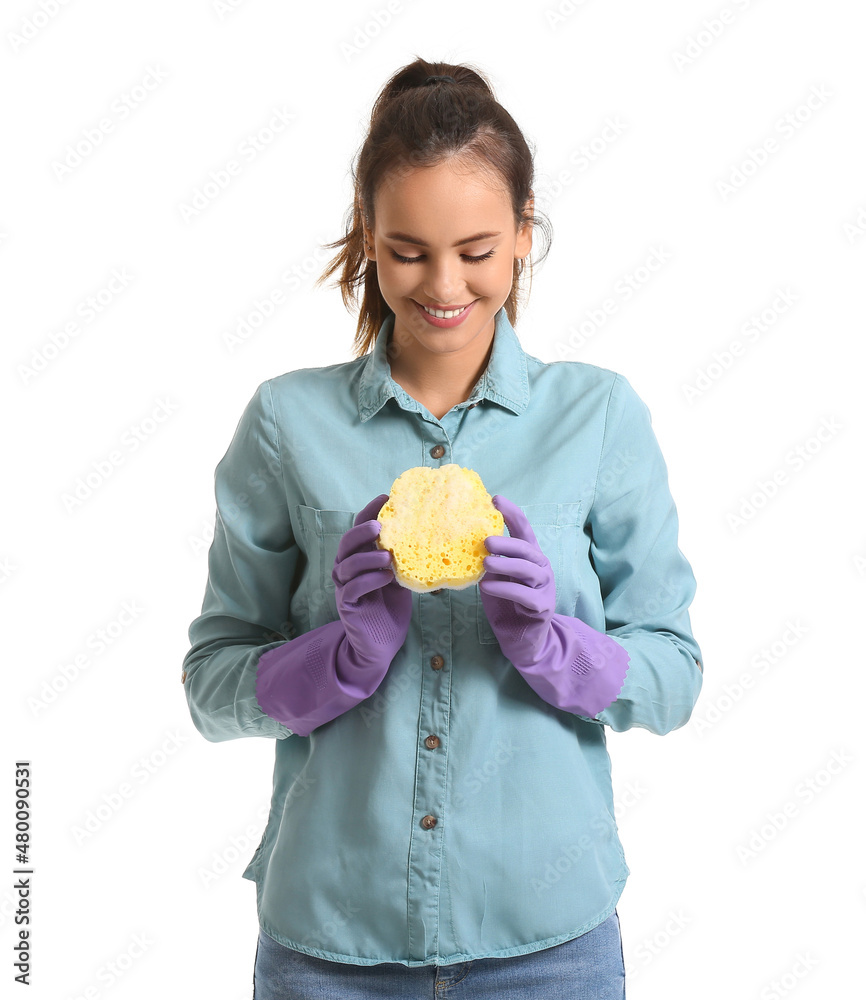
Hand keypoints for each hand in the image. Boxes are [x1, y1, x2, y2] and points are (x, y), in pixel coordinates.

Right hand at [331, 494, 412, 667]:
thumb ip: (404, 557)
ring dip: (367, 557)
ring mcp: (344, 586)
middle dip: (361, 532)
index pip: (360, 528)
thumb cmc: (391, 605)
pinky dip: (369, 581)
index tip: (386, 497)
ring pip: (348, 565)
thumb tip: (431, 532)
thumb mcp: (400, 576)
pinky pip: (353, 588)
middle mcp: (347, 568)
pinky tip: (385, 579)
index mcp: (360, 556)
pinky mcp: (347, 604)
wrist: (381, 643)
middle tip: (379, 525)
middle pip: (348, 543)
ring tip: (387, 556)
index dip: (370, 511)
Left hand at [478, 494, 555, 666]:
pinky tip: (487, 587)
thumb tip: (462, 541)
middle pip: (528, 549)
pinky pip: (525, 595)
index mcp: (529, 556)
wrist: (523, 638)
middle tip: (486, 541)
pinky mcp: (541, 607)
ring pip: (529, 570)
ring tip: (485, 563)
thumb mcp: (495, 576)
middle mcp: (540, 567)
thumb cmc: (507, 603)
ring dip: (506, 565)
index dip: (511, 513)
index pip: (523, 529)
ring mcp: (544, 587)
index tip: (495, 499)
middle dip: (508, 542)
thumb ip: (488, 560)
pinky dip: (505, 589)